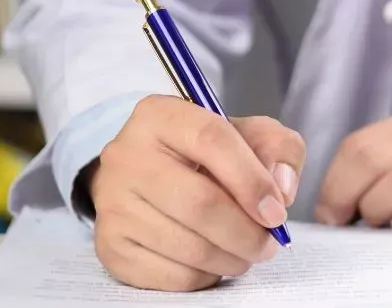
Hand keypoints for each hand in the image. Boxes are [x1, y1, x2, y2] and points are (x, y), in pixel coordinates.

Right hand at [88, 96, 304, 291]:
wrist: (145, 179)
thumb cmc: (204, 155)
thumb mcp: (246, 134)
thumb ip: (278, 148)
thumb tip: (281, 189)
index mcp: (159, 115)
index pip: (212, 140)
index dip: (252, 181)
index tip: (277, 212)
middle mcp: (126, 155)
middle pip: (199, 203)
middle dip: (246, 232)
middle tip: (268, 243)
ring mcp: (112, 203)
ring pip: (188, 246)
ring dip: (231, 258)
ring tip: (246, 252)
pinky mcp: (110, 246)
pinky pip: (171, 276)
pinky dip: (205, 276)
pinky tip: (213, 261)